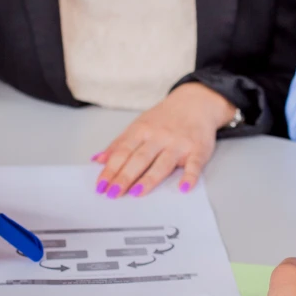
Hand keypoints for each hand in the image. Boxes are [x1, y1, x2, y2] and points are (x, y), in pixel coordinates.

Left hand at [91, 83, 235, 197]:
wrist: (196, 102)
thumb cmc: (164, 118)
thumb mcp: (139, 125)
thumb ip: (119, 143)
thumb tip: (97, 160)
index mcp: (142, 130)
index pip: (123, 152)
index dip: (110, 169)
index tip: (101, 186)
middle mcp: (159, 137)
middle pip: (139, 159)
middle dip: (125, 176)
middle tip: (113, 193)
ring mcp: (179, 144)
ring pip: (162, 163)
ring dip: (149, 178)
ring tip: (136, 193)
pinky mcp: (198, 150)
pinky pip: (194, 164)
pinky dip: (190, 176)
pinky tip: (183, 188)